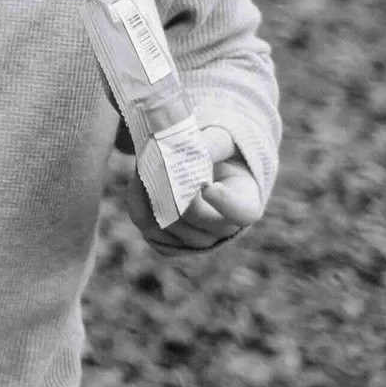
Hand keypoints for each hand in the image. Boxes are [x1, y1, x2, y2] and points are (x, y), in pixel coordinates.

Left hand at [125, 124, 264, 256]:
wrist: (204, 173)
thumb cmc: (219, 155)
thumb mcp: (222, 142)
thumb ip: (211, 144)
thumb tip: (191, 149)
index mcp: (246, 203)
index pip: (244, 212)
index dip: (226, 203)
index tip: (208, 187)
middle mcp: (224, 229)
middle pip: (198, 218)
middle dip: (177, 191)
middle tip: (159, 162)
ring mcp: (198, 241)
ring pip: (171, 225)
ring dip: (153, 195)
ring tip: (144, 165)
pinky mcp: (171, 244)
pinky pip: (150, 230)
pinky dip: (141, 206)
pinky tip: (138, 183)